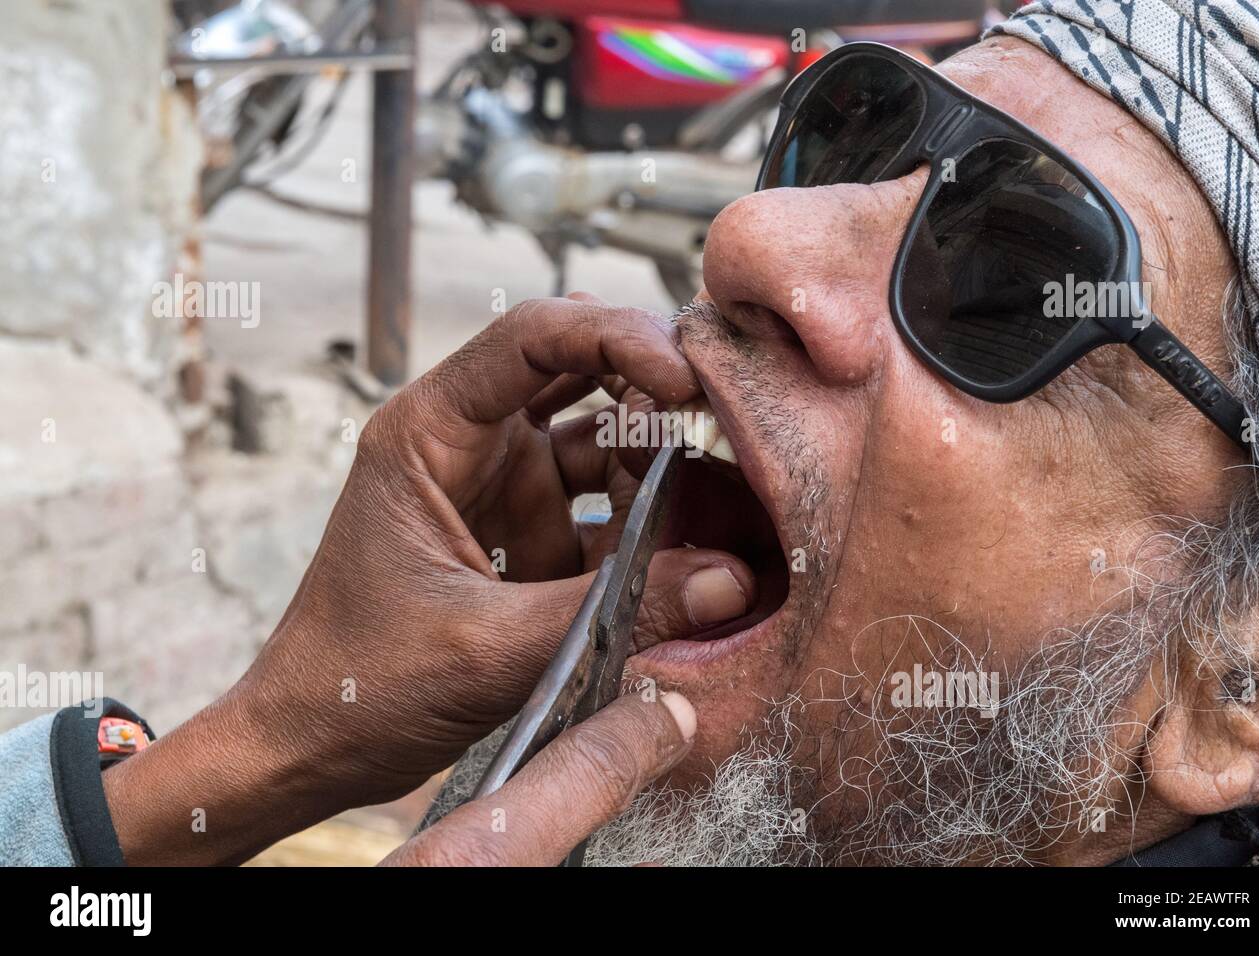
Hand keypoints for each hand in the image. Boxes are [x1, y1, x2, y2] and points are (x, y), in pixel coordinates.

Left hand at [103, 298, 751, 864]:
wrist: (311, 745)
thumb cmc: (358, 685)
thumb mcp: (491, 650)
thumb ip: (614, 611)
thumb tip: (730, 581)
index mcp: (427, 433)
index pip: (531, 336)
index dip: (616, 337)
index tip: (684, 376)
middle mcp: (466, 443)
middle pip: (576, 371)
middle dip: (650, 387)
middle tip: (716, 423)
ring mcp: (499, 485)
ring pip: (598, 436)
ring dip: (654, 458)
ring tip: (708, 499)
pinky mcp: (524, 532)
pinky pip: (601, 502)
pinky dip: (645, 517)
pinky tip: (681, 547)